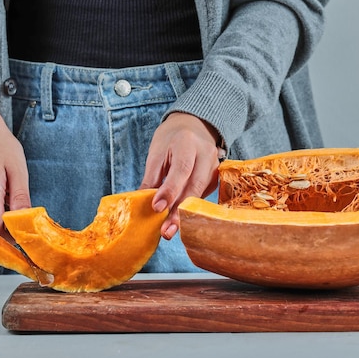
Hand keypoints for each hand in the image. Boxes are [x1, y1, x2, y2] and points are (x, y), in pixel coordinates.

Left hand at [140, 112, 220, 238]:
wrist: (193, 126)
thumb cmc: (171, 140)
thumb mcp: (157, 153)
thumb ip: (152, 178)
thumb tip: (142, 204)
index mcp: (187, 143)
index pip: (181, 169)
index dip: (170, 190)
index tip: (157, 208)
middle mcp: (206, 153)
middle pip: (194, 186)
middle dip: (179, 211)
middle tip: (165, 231)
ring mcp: (214, 165)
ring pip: (200, 194)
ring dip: (185, 214)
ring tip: (170, 230)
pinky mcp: (216, 176)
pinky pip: (204, 195)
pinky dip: (191, 208)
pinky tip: (180, 219)